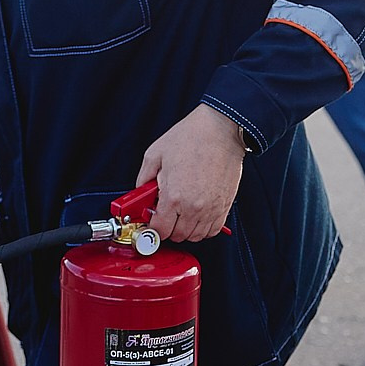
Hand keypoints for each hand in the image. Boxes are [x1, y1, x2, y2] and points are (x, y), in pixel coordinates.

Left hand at [135, 105, 245, 241]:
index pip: (160, 230)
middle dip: (167, 228)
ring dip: (185, 229)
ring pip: (196, 236)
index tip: (151, 221)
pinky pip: (213, 230)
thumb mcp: (155, 154)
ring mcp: (211, 208)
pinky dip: (203, 228)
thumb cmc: (192, 137)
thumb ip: (143, 178)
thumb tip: (140, 193)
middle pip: (177, 236)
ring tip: (180, 213)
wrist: (220, 129)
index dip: (152, 228)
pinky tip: (196, 215)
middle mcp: (193, 207)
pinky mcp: (224, 205)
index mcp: (174, 197)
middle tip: (164, 213)